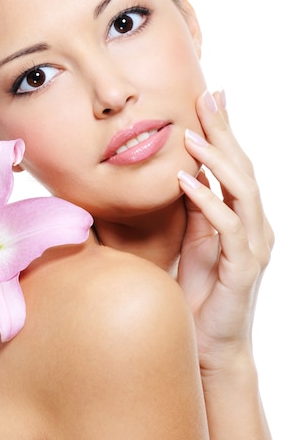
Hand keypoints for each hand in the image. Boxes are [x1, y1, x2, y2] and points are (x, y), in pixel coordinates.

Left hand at [176, 89, 273, 373]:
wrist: (208, 342)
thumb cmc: (203, 288)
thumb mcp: (196, 238)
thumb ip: (196, 206)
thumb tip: (184, 170)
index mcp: (244, 217)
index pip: (236, 165)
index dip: (225, 131)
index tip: (211, 97)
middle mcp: (255, 226)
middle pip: (244, 169)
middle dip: (226, 132)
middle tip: (209, 98)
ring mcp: (253, 246)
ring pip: (243, 192)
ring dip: (217, 161)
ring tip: (191, 136)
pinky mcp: (243, 268)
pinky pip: (228, 227)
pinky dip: (208, 201)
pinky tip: (185, 182)